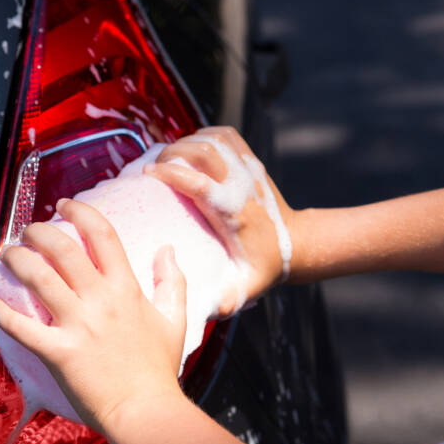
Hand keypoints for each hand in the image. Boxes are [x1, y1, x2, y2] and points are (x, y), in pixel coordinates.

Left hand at [0, 199, 188, 433]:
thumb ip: (172, 281)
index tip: (65, 205)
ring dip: (18, 260)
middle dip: (39, 232)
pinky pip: (24, 328)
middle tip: (27, 231)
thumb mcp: (175, 320)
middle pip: (63, 249)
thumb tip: (168, 249)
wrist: (146, 411)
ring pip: (39, 279)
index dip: (80, 212)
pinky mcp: (59, 353)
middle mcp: (99, 300)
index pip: (102, 235)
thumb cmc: (158, 370)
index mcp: (126, 289)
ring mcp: (78, 326)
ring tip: (7, 253)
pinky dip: (3, 314)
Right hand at [145, 126, 294, 313]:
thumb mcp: (246, 288)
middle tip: (154, 168)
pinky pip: (222, 134)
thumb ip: (225, 300)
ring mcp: (248, 167)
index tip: (147, 174)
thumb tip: (205, 310)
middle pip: (203, 151)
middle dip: (172, 153)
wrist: (296, 243)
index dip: (172, 174)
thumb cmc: (265, 265)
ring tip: (168, 158)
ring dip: (185, 143)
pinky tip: (190, 150)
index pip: (200, 183)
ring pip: (211, 138)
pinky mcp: (250, 159)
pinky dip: (201, 135)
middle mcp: (242, 184)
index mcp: (235, 212)